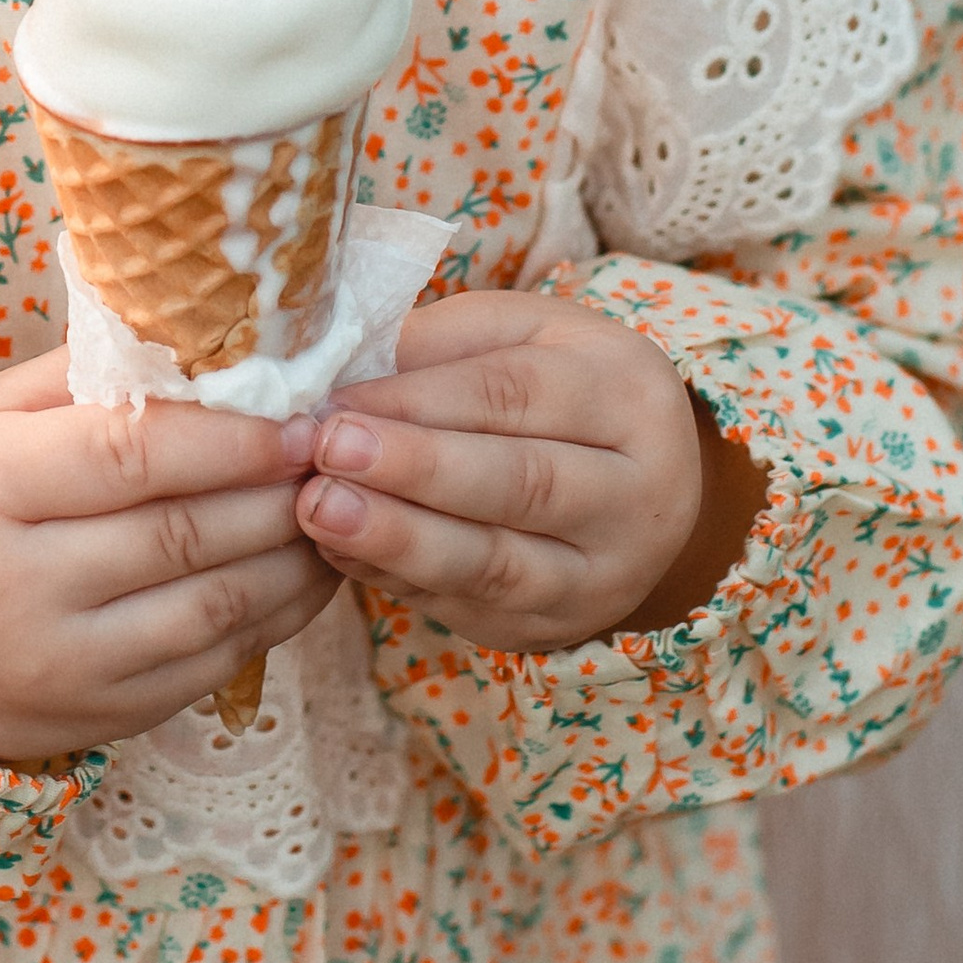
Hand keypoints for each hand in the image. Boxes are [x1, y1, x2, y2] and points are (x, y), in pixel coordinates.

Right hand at [0, 349, 336, 764]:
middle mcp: (13, 586)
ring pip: (208, 608)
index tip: (297, 412)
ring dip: (291, 558)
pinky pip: (204, 670)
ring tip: (335, 507)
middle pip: (180, 533)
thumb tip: (199, 341)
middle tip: (337, 452)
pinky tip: (302, 576)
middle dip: (275, 490)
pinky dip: (269, 621)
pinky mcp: (90, 721)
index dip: (227, 436)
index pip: (129, 456)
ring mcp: (55, 666)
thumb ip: (82, 379)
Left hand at [289, 291, 767, 651]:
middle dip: (414, 470)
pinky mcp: (558, 628)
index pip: (516, 394)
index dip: (421, 399)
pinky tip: (342, 550)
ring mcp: (603, 577)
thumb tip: (344, 374)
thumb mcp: (522, 334)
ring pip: (498, 566)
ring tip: (321, 511)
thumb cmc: (561, 386)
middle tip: (326, 453)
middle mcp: (635, 496)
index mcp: (628, 396)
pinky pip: (471, 610)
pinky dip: (399, 580)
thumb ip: (442, 346)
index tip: (338, 400)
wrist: (641, 484)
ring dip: (400, 540)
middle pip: (519, 484)